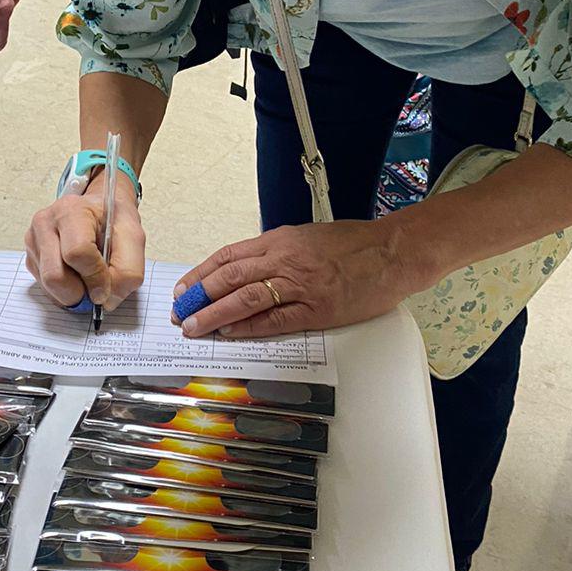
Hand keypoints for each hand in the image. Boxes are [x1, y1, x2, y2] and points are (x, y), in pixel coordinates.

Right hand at [25, 175, 144, 310]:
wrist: (99, 209)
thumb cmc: (113, 221)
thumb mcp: (134, 239)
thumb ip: (128, 272)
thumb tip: (105, 301)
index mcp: (72, 211)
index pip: (77, 253)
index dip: (95, 277)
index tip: (106, 286)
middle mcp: (45, 223)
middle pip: (55, 276)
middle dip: (79, 293)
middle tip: (95, 290)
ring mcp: (33, 240)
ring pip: (48, 285)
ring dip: (72, 293)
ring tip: (87, 279)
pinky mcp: (31, 255)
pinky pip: (44, 287)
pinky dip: (63, 290)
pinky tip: (76, 275)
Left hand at [173, 219, 415, 338]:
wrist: (392, 252)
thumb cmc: (353, 243)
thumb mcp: (307, 236)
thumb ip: (277, 251)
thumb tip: (247, 269)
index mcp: (279, 240)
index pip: (228, 257)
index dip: (201, 274)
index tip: (183, 288)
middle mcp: (284, 259)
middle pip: (229, 277)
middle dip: (199, 296)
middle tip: (179, 313)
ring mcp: (300, 285)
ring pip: (245, 299)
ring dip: (215, 314)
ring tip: (194, 327)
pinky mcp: (317, 309)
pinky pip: (275, 319)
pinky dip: (249, 327)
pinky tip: (231, 333)